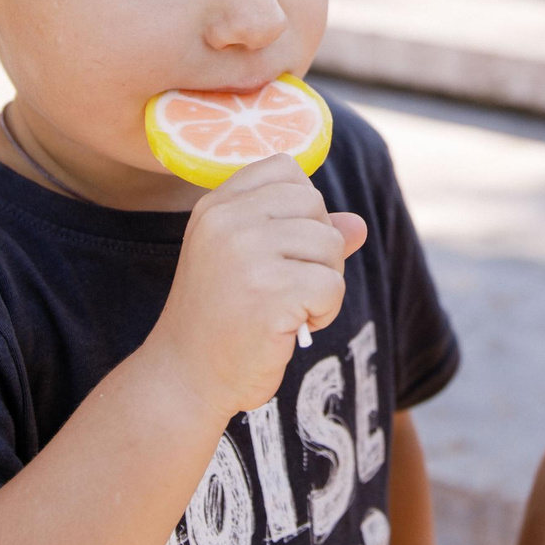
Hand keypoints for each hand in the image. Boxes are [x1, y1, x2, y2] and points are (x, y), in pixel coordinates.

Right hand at [146, 154, 363, 417]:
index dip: (301, 207)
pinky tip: (294, 325)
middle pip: (313, 204)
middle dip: (318, 246)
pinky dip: (325, 311)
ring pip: (330, 243)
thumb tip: (359, 225)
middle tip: (290, 285)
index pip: (284, 168)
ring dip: (324, 282)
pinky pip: (332, 285)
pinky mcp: (269, 292)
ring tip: (291, 307)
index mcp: (217, 205)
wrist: (185, 377)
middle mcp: (227, 220)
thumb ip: (302, 234)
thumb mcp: (252, 263)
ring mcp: (246, 254)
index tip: (281, 247)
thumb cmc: (222, 320)